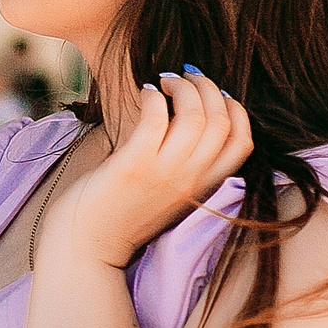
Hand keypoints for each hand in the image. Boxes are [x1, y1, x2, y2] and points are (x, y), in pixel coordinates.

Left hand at [47, 68, 251, 268]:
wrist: (85, 250)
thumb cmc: (118, 216)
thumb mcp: (165, 194)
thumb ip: (182, 167)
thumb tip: (183, 121)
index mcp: (203, 188)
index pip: (243, 142)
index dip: (234, 108)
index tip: (213, 93)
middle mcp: (190, 181)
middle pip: (222, 121)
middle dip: (207, 87)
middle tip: (185, 77)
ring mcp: (164, 174)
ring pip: (196, 116)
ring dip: (182, 87)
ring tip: (164, 82)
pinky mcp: (133, 167)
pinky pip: (156, 118)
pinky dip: (153, 97)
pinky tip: (143, 92)